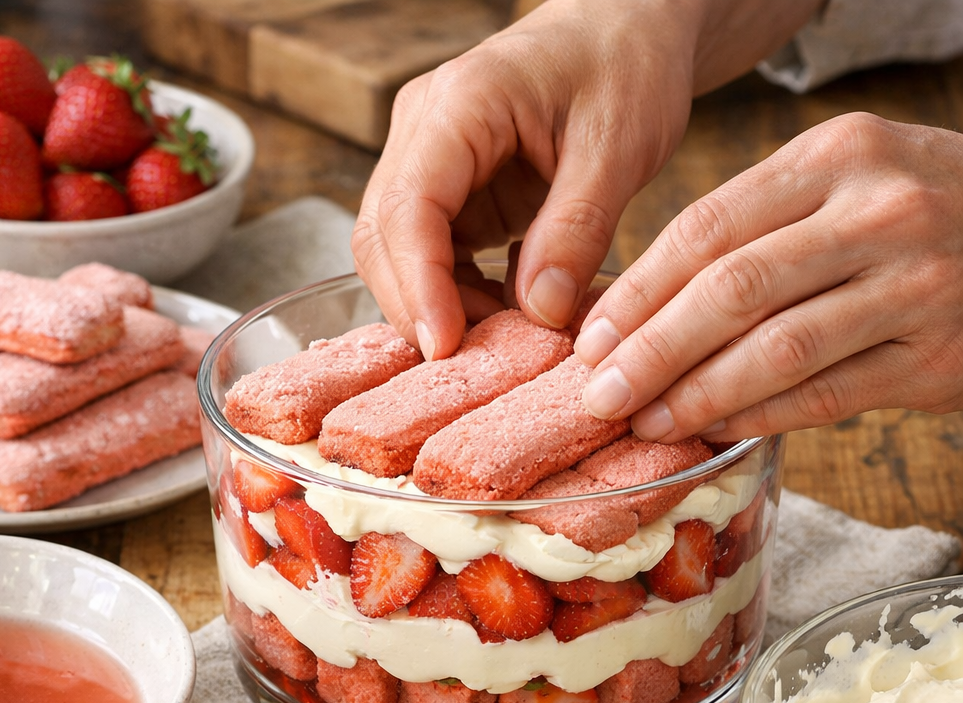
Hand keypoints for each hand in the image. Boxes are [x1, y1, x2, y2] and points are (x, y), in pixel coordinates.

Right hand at [351, 0, 698, 358]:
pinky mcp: (451, 192)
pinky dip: (459, 297)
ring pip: (398, 254)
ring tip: (501, 340)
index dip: (418, 286)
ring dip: (439, 307)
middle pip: (382, 238)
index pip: (408, 207)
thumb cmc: (624, 66)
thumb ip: (576, 229)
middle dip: (418, 307)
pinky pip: (433, 257)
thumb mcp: (618, 145)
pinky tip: (504, 315)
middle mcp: (425, 132)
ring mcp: (431, 163)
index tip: (445, 346)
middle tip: (475, 362)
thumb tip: (539, 312)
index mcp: (460, 105)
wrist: (627, 32)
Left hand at [577, 113, 962, 438]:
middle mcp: (878, 213)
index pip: (706, 229)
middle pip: (732, 291)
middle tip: (599, 394)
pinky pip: (823, 396)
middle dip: (651, 352)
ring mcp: (915, 285)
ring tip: (645, 421)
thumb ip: (751, 231)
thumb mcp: (836, 185)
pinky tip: (712, 431)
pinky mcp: (934, 357)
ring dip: (696, 396)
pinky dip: (757, 418)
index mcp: (835, 157)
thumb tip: (636, 309)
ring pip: (776, 351)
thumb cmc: (905, 215)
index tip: (589, 338)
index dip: (637, 293)